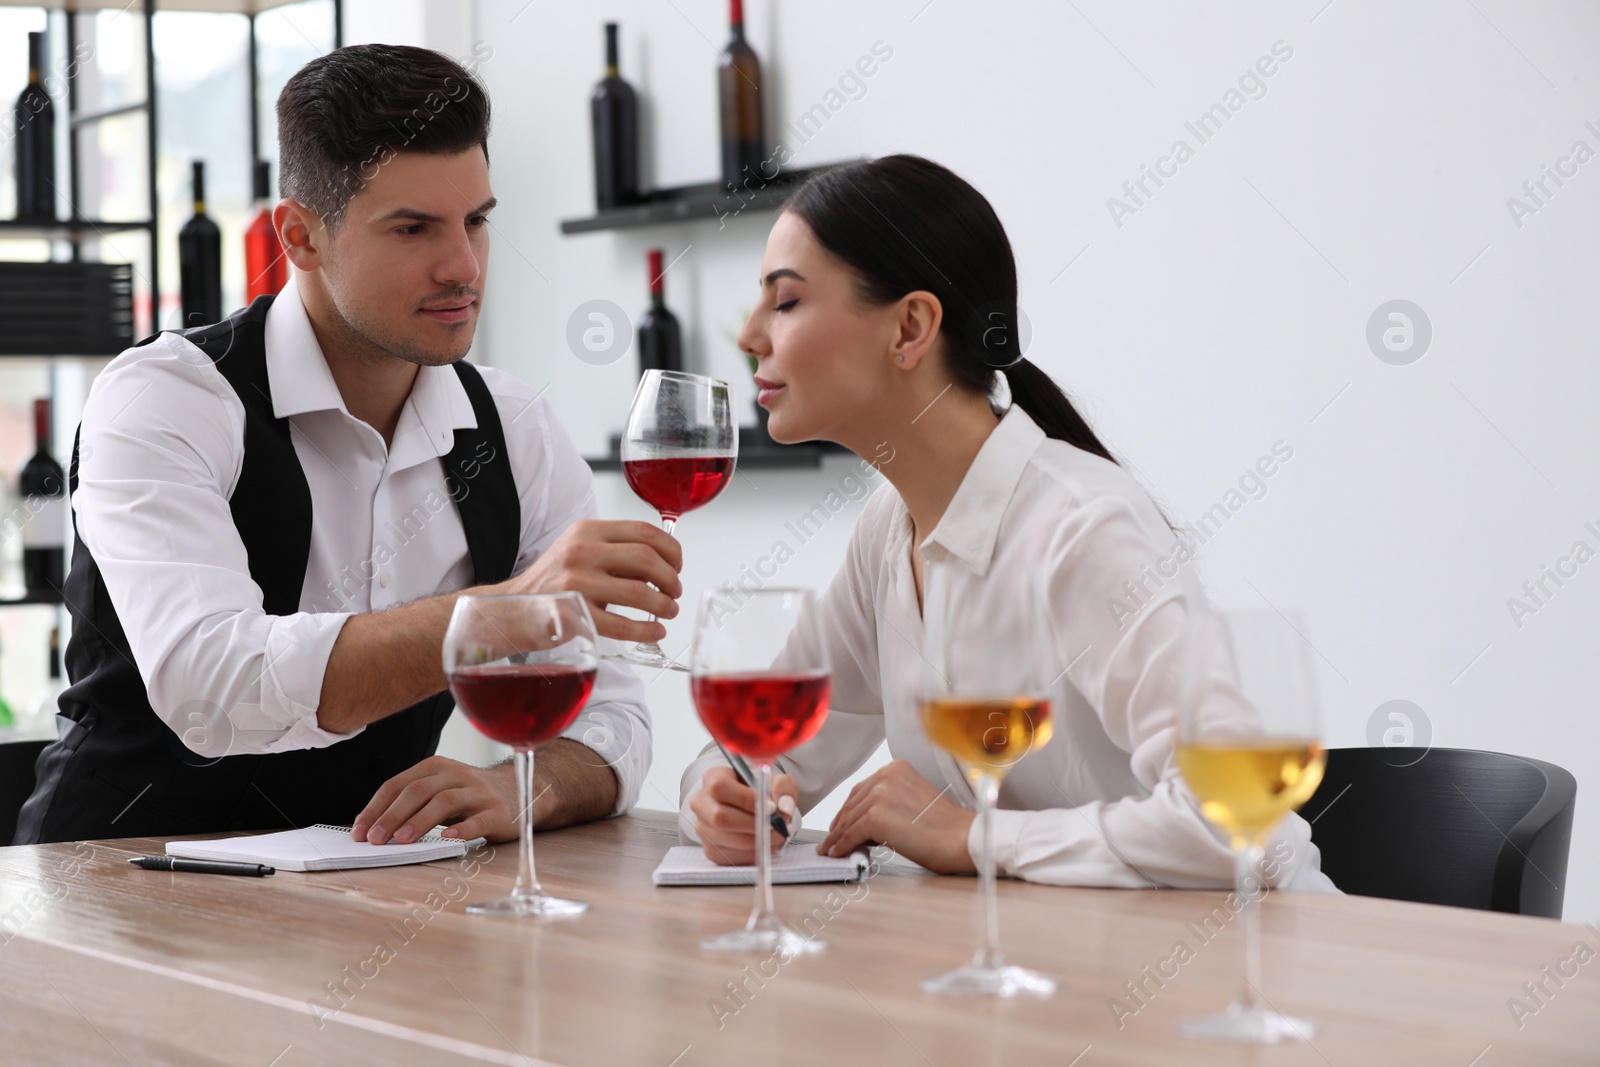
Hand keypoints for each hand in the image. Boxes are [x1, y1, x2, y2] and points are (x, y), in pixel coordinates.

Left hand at [352, 756, 522, 845]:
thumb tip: (373, 828)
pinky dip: (462, 828)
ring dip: (420, 821)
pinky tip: (448, 838)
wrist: (521, 792)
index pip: (398, 784)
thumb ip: (413, 803)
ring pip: (445, 801)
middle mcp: (456, 774)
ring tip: (402, 840)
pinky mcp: (498, 811)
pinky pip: (479, 819)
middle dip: (392, 815)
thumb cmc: (471, 797)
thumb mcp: (440, 790)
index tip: (359, 831)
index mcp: (436, 767)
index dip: (376, 807)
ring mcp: (479, 792)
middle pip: (419, 790)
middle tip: (375, 838)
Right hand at [495, 519, 682, 643]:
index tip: (677, 565)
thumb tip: (664, 564)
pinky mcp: (573, 614)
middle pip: (646, 559)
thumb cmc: (554, 582)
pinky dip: (645, 630)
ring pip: (639, 592)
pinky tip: (654, 632)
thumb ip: (617, 552)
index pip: (644, 531)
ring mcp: (575, 582)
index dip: (671, 550)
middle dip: (671, 579)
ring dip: (663, 605)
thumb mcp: (581, 551)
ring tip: (668, 611)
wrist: (512, 609)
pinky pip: (621, 624)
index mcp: (588, 530)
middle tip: (675, 592)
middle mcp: (581, 551)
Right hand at [690, 766, 798, 864]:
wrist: (749, 807)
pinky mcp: (711, 851)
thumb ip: (782, 787)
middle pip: (721, 817)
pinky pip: (733, 857)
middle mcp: (701, 804)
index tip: (771, 807)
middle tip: (778, 825)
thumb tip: (784, 806)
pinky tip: (767, 843)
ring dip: (759, 840)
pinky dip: (756, 852)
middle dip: (755, 824)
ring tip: (778, 834)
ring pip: (729, 839)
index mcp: (712, 779)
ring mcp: (703, 829)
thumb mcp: (773, 780)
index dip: (746, 799)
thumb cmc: (757, 791)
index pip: (720, 788)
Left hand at [818, 760, 976, 873]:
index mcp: (895, 768)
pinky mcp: (874, 817)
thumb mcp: (913, 800)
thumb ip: (888, 802)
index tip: (840, 822)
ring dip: (837, 837)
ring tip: (830, 850)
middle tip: (832, 838)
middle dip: (840, 823)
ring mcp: (878, 795)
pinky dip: (841, 846)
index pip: (862, 789)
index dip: (849, 809)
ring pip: (848, 820)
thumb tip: (861, 822)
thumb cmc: (944, 826)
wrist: (961, 838)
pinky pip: (850, 835)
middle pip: (852, 804)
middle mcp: (884, 775)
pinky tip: (838, 853)